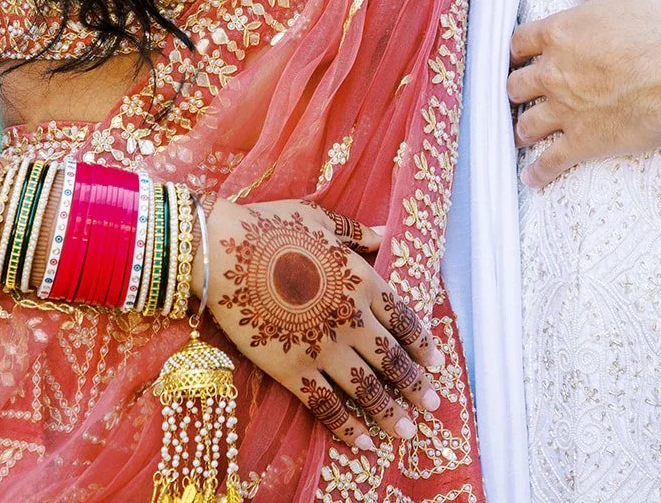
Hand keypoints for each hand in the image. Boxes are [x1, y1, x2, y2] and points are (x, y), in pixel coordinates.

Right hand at [203, 198, 443, 452]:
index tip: (437, 364)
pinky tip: (362, 442)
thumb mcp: (322, 218)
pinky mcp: (292, 370)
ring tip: (407, 431)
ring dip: (391, 412)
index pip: (404, 320)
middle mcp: (350, 318)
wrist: (223, 250)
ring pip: (367, 388)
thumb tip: (384, 233)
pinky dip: (347, 427)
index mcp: (361, 279)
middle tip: (433, 405)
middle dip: (416, 386)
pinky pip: (327, 405)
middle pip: (393, 359)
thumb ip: (357, 231)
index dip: (423, 345)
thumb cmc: (272, 227)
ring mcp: (322, 347)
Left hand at [508, 0, 660, 189]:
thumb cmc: (656, 28)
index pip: (521, 41)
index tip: (517, 54)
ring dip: (522, 129)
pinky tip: (532, 179)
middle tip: (518, 94)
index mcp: (558, 33)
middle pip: (517, 84)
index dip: (517, 48)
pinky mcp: (584, 140)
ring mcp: (565, 109)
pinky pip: (552, 161)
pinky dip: (539, 172)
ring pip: (528, 123)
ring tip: (521, 135)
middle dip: (516, 88)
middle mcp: (554, 72)